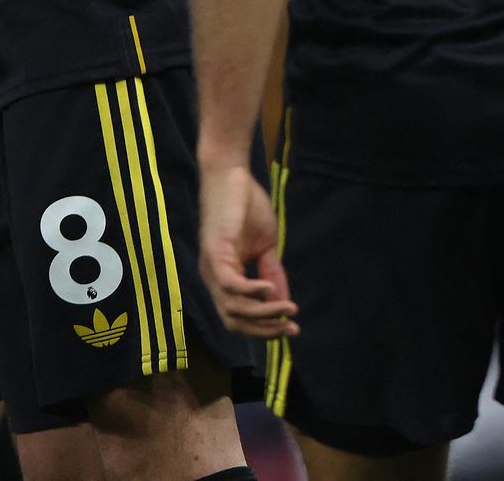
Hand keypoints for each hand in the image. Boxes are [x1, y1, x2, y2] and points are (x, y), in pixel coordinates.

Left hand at [197, 160, 297, 338]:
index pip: (238, 318)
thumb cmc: (246, 207)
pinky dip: (252, 293)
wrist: (232, 174)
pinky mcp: (215, 252)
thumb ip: (272, 274)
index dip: (264, 329)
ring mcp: (211, 266)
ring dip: (264, 313)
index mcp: (223, 278)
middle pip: (233, 321)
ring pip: (233, 308)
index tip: (291, 329)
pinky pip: (230, 285)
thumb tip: (284, 303)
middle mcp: (212, 277)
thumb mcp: (265, 247)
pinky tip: (270, 289)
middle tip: (292, 329)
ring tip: (288, 308)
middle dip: (265, 329)